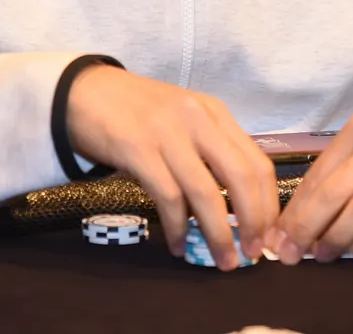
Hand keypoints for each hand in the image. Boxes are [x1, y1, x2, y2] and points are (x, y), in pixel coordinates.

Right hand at [66, 65, 277, 270]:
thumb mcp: (183, 118)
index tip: (267, 234)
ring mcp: (167, 133)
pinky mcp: (137, 149)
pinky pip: (168, 197)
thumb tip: (238, 203)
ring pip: (206, 193)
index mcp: (214, 113)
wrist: (83, 91)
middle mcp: (197, 119)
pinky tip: (178, 245)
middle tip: (252, 253)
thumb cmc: (135, 110)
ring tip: (222, 260)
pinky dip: (177, 227)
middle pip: (241, 177)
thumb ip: (209, 149)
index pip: (258, 162)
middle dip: (253, 221)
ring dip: (218, 234)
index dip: (269, 204)